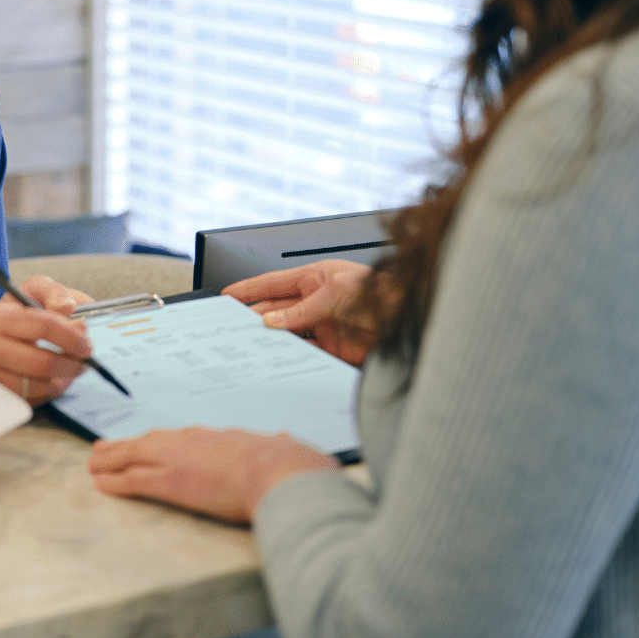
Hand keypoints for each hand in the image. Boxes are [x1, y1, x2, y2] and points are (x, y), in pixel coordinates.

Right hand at [0, 275, 93, 403]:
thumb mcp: (18, 298)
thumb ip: (51, 296)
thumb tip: (76, 319)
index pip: (43, 326)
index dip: (71, 337)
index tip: (86, 344)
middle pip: (43, 362)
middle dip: (72, 365)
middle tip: (84, 362)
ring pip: (38, 386)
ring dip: (62, 382)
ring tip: (70, 373)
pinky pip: (28, 401)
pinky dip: (46, 394)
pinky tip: (51, 383)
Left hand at [89, 427, 338, 521]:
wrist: (278, 474)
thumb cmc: (288, 465)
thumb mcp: (285, 449)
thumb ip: (279, 446)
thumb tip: (286, 443)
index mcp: (220, 438)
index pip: (185, 439)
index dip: (165, 442)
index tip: (154, 442)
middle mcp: (193, 443)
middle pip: (151, 441)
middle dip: (126, 445)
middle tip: (105, 447)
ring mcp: (178, 461)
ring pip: (134, 457)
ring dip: (112, 460)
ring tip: (94, 462)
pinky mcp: (169, 483)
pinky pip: (133, 481)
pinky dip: (114, 481)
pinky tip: (101, 483)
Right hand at [223, 259, 377, 366]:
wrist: (410, 322)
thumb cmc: (382, 294)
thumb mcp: (335, 294)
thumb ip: (301, 310)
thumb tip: (272, 320)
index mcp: (315, 278)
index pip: (274, 283)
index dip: (249, 289)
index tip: (228, 294)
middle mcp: (316, 301)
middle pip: (276, 311)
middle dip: (254, 317)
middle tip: (233, 327)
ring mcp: (322, 326)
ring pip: (287, 333)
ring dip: (270, 339)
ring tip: (251, 345)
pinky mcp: (331, 349)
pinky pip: (303, 353)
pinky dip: (289, 356)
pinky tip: (278, 358)